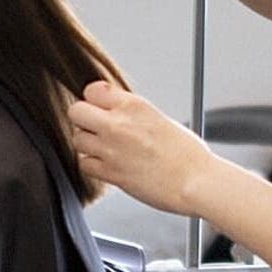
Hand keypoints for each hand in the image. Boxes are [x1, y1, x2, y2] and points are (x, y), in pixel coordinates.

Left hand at [67, 81, 222, 217]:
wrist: (195, 182)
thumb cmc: (187, 154)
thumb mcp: (159, 118)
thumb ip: (131, 113)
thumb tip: (113, 111)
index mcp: (134, 106)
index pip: (92, 90)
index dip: (94, 100)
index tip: (99, 107)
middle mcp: (118, 124)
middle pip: (76, 111)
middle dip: (83, 119)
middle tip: (95, 127)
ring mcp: (111, 149)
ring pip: (77, 139)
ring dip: (88, 144)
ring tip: (106, 149)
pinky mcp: (110, 172)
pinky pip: (84, 164)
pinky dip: (92, 165)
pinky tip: (108, 165)